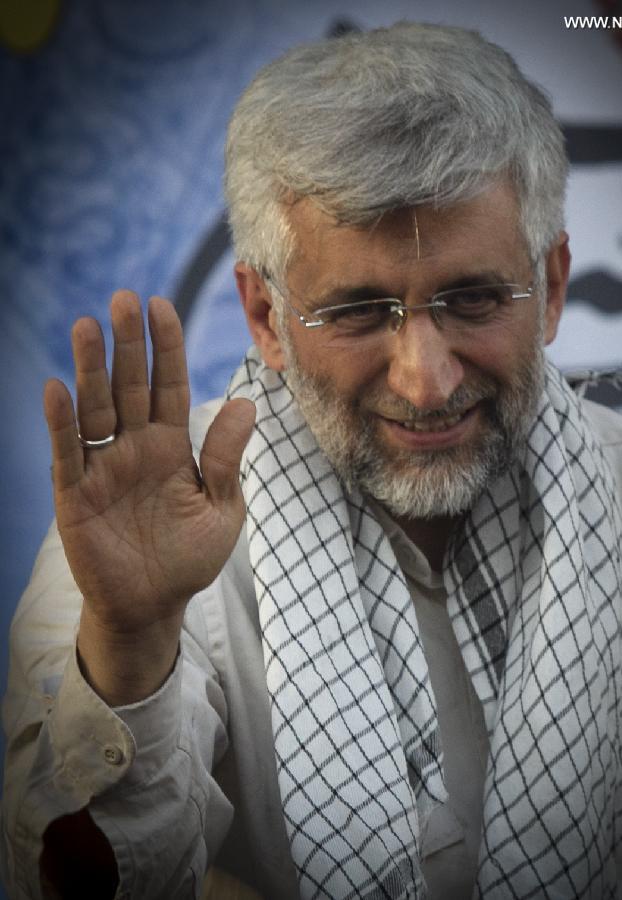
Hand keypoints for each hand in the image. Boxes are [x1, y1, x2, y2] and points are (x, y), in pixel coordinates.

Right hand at [44, 290, 253, 702]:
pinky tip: (58, 389)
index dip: (166, 347)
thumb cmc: (189, 557)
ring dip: (90, 369)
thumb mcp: (221, 508)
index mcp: (172, 446)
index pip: (168, 386)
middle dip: (128, 344)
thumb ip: (226, 458)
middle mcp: (135, 447)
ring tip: (88, 326)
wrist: (153, 606)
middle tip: (124, 299)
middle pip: (130, 386)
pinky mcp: (75, 494)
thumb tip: (246, 403)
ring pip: (95, 408)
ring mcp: (103, 467)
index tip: (161, 305)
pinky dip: (62, 423)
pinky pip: (68, 453)